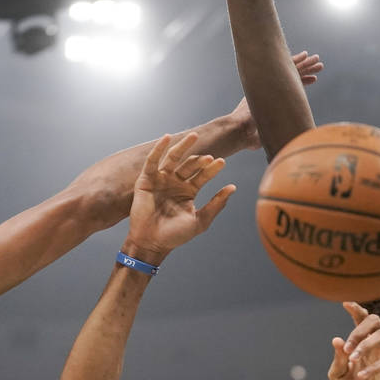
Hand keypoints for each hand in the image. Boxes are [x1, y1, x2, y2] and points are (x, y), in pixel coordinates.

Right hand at [122, 132, 235, 261]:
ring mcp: (161, 180)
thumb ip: (216, 204)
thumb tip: (233, 187)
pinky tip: (166, 138)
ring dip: (183, 147)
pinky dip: (158, 149)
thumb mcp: (200, 221)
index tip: (222, 162)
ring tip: (193, 136)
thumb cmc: (175, 235)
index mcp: (188, 191)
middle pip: (190, 165)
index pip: (202, 175)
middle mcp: (175, 183)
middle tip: (210, 157)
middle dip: (200, 160)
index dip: (212, 169)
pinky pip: (152, 161)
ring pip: (173, 158)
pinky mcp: (146, 180)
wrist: (153, 242)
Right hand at [230, 51, 323, 150]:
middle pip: (291, 75)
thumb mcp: (266, 133)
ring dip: (306, 66)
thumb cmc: (249, 136)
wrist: (239, 130)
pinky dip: (300, 66)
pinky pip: (289, 72)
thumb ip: (274, 134)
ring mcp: (270, 84)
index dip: (301, 81)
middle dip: (305, 68)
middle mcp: (269, 87)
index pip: (290, 86)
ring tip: (318, 61)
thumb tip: (279, 147)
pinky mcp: (271, 84)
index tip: (312, 78)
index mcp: (269, 96)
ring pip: (292, 71)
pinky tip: (309, 59)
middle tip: (317, 63)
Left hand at [328, 302, 379, 379]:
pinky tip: (361, 375)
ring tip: (353, 358)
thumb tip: (336, 339)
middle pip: (376, 322)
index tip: (346, 304)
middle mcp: (379, 347)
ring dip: (365, 345)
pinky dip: (373, 367)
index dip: (357, 310)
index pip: (363, 321)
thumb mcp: (339, 377)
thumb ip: (339, 359)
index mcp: (364, 345)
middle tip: (348, 345)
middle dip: (360, 329)